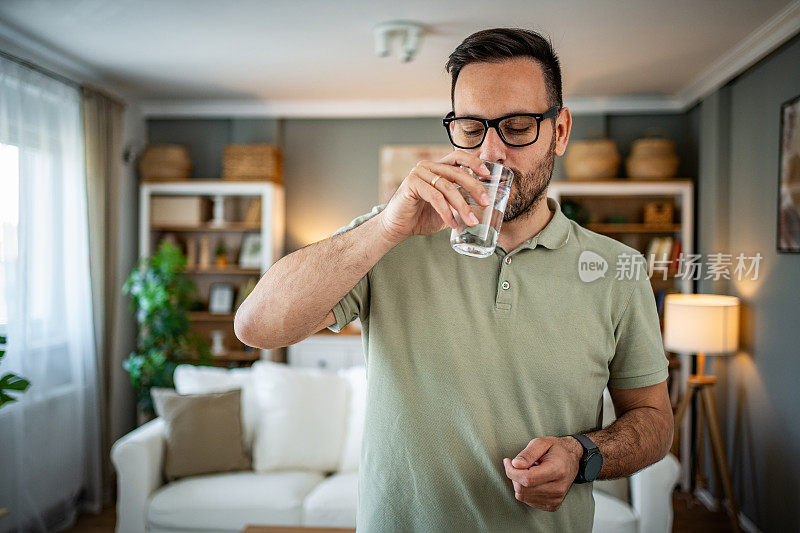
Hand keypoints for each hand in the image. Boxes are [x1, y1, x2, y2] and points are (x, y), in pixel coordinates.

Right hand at [377, 150, 492, 242]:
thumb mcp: (447, 208)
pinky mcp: (411, 184)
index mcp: (437, 168)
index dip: (474, 162)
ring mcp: (418, 173)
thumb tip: (484, 208)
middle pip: (457, 172)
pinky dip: (446, 211)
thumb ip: (461, 203)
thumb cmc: (421, 217)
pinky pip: (435, 196)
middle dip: (474, 187)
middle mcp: (428, 167)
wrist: (398, 227)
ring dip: (462, 205)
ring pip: (447, 187)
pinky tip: (452, 223)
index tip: (487, 173)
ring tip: (471, 221)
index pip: (458, 157)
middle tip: (485, 202)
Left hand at [503, 436, 582, 511]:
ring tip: (528, 471)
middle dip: (514, 476)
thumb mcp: (541, 442)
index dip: (512, 471)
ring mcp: (556, 499)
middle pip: (523, 490)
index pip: (527, 479)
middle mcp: (558, 488)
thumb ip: (528, 453)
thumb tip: (515, 464)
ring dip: (519, 483)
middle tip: (517, 465)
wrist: (572, 459)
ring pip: (523, 497)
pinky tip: (532, 480)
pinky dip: (525, 491)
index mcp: (557, 470)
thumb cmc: (556, 449)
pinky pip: (529, 501)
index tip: (508, 461)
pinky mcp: (552, 505)